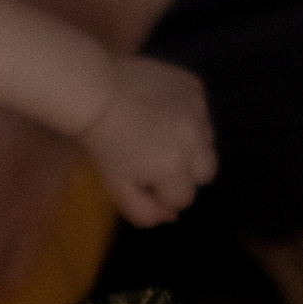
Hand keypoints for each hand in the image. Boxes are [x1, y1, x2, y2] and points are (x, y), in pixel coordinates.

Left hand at [78, 56, 216, 225]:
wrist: (95, 89)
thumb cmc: (103, 142)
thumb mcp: (117, 185)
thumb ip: (144, 211)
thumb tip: (172, 217)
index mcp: (175, 167)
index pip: (183, 198)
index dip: (161, 191)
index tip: (140, 175)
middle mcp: (194, 139)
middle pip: (206, 172)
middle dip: (184, 172)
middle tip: (155, 157)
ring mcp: (198, 110)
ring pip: (207, 140)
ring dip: (189, 142)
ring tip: (156, 131)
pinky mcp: (195, 86)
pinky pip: (200, 111)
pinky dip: (186, 114)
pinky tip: (158, 108)